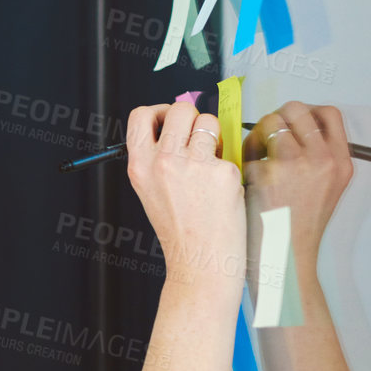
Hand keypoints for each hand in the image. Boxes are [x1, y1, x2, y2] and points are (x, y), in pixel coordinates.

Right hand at [125, 101, 243, 290]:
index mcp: (140, 166)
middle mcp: (163, 162)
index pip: (140, 115)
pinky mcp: (223, 172)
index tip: (169, 119)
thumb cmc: (180, 229)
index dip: (159, 111)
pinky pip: (229, 152)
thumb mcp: (152, 190)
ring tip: (211, 161)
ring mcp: (194, 166)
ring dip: (214, 135)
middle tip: (197, 138)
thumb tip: (182, 125)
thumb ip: (159, 157)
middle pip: (181, 109)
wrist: (200, 261)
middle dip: (193, 118)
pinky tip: (223, 188)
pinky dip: (228, 165)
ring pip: (209, 122)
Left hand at [242, 102, 352, 264]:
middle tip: (266, 136)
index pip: (330, 113)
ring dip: (255, 136)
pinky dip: (243, 163)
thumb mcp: (327, 187)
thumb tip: (293, 126)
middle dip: (276, 117)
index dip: (307, 112)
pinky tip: (246, 182)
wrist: (286, 257)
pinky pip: (248, 153)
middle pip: (296, 109)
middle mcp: (323, 159)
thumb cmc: (300, 224)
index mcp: (342, 161)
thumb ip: (319, 157)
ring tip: (253, 157)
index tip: (292, 123)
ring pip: (269, 123)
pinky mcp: (267, 174)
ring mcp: (295, 165)